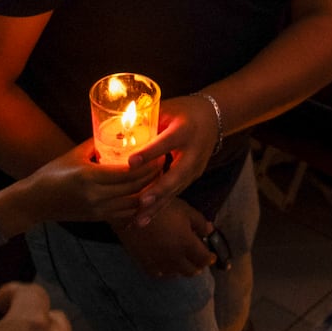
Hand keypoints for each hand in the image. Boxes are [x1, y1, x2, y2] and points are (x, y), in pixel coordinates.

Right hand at [0, 138, 160, 236]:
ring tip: (158, 177)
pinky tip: (145, 193)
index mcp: (90, 176)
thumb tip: (118, 131)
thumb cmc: (53, 173)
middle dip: (152, 175)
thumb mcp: (75, 154)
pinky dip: (138, 204)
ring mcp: (98, 209)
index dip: (147, 164)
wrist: (36, 202)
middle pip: (135, 187)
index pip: (128, 172)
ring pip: (134, 203)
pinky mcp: (98, 218)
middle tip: (164, 162)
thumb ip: (97, 145)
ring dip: (148, 191)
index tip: (159, 152)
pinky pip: (126, 213)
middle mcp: (97, 196)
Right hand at [116, 198, 214, 278]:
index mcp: (187, 244)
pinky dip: (166, 272)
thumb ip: (200, 222)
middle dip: (198, 266)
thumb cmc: (160, 207)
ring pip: (176, 274)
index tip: (211, 256)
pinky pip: (160, 274)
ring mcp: (159, 263)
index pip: (204, 259)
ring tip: (183, 262)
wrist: (130, 212)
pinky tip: (166, 265)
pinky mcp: (145, 264)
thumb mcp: (185, 209)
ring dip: (183, 269)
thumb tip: (210, 231)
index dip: (210, 258)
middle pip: (192, 271)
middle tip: (199, 260)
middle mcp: (175, 258)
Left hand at [124, 94, 220, 224]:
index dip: (148, 153)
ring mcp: (195, 168)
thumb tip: (118, 136)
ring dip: (157, 206)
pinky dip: (159, 207)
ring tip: (139, 221)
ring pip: (175, 190)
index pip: (166, 142)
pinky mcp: (192, 178)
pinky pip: (175, 193)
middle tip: (142, 202)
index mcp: (184, 130)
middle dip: (158, 191)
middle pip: (176, 175)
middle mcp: (193, 152)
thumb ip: (147, 123)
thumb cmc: (183, 110)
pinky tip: (144, 219)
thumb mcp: (167, 110)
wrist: (213, 118)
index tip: (130, 163)